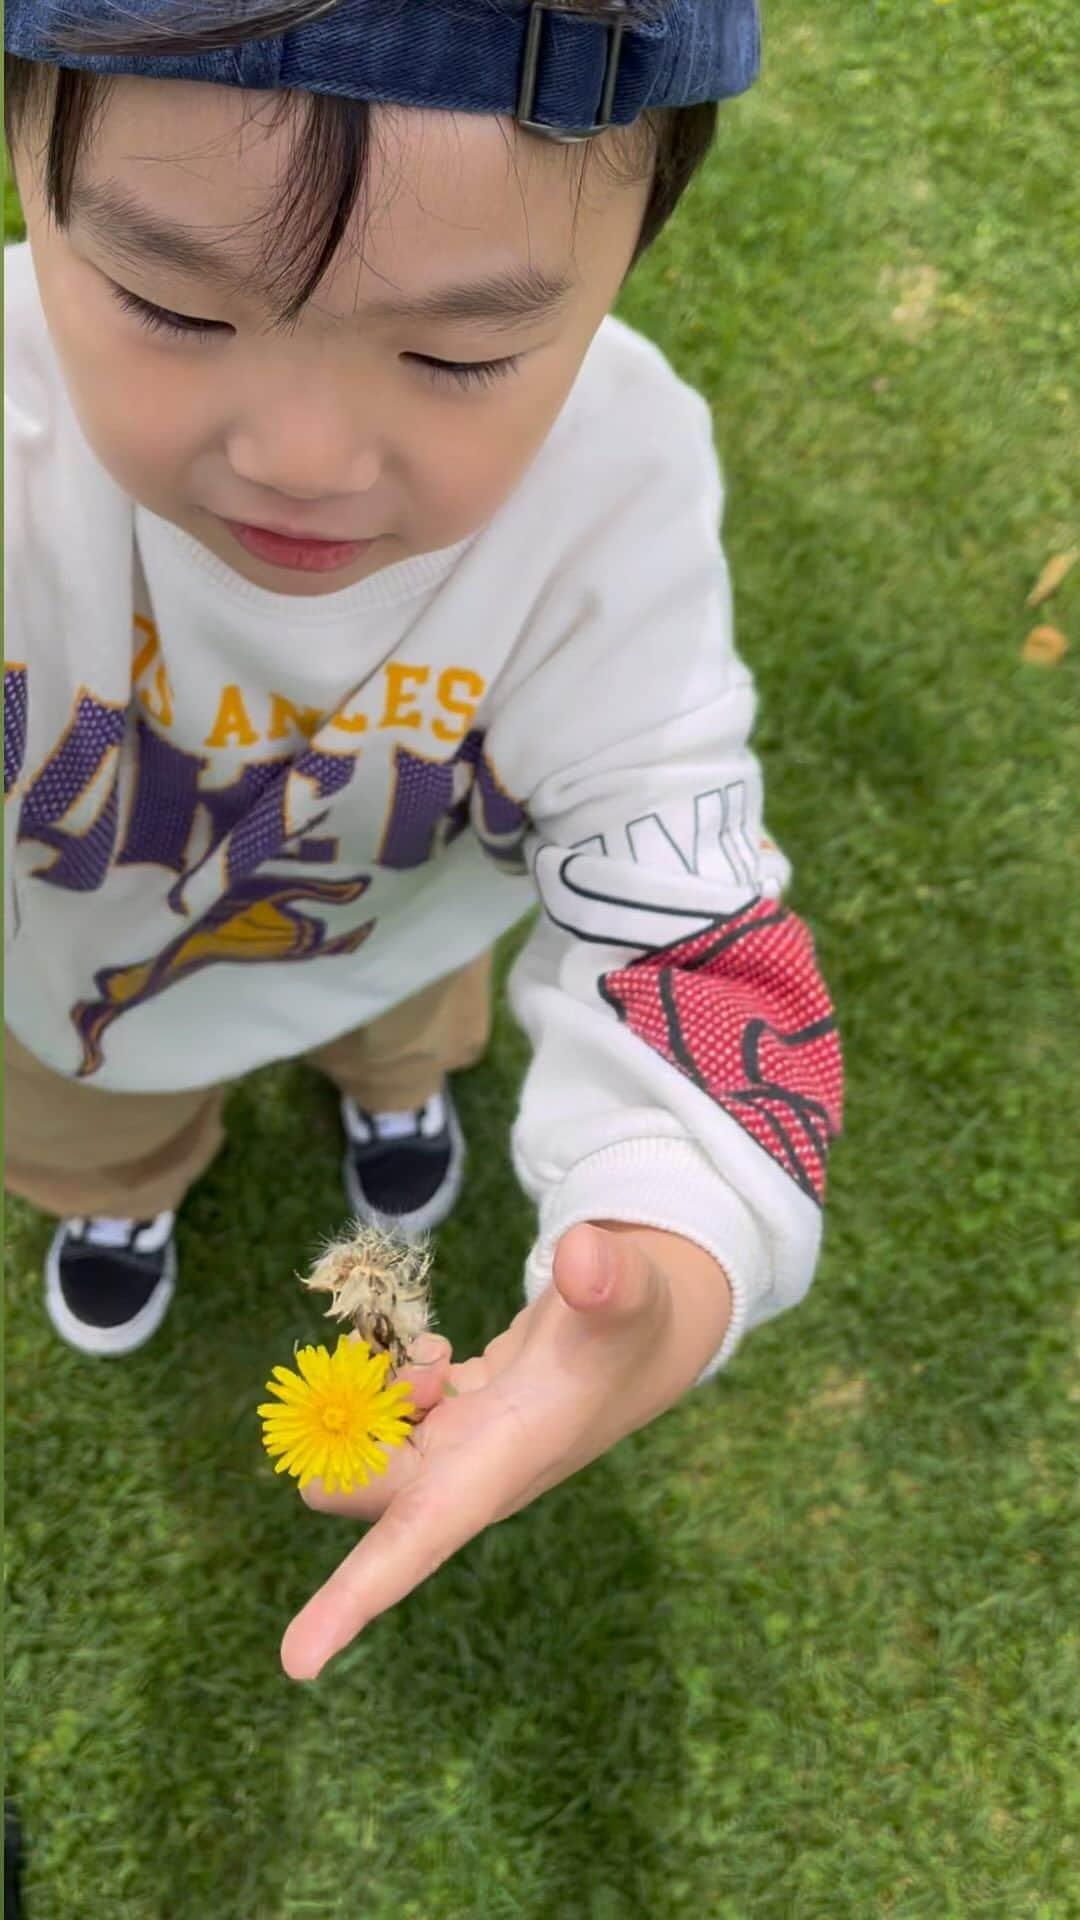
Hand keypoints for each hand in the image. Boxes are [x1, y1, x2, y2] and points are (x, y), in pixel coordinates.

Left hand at [280, 1221, 731, 1679]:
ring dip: (365, 1398)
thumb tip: (585, 1256)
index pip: (420, 1539)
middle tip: (419, 1374)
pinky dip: (377, 1379)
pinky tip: (430, 1359)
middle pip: (353, 1488)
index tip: (294, 1662)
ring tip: (430, 1361)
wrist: (644, 1337)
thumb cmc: (635, 1323)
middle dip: (352, 1431)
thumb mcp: (631, 1294)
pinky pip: (367, 1417)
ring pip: (352, 1451)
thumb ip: (612, 1280)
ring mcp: (446, 1456)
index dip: (354, 1597)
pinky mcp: (437, 1428)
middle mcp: (463, 1479)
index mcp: (502, 1467)